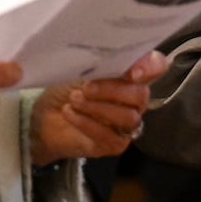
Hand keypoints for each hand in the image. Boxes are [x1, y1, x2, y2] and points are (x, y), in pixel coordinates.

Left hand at [31, 50, 166, 165]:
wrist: (44, 116)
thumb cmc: (65, 87)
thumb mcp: (81, 67)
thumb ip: (103, 62)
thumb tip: (116, 57)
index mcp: (131, 75)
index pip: (156, 67)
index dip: (150, 67)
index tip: (132, 73)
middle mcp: (134, 99)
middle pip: (140, 95)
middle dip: (112, 90)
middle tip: (86, 88)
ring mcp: (126, 124)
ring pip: (128, 117)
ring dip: (97, 107)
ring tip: (73, 100)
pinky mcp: (115, 144)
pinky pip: (111, 136)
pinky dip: (87, 123)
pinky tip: (70, 113)